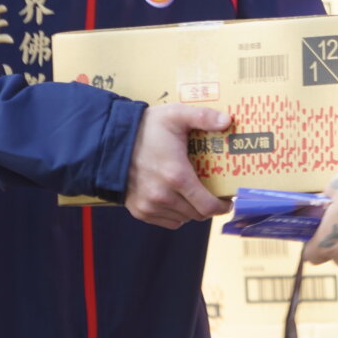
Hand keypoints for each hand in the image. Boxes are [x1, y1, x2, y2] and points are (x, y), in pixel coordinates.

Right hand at [124, 104, 234, 229]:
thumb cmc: (146, 128)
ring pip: (183, 219)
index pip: (208, 206)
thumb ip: (203, 116)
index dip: (221, 206)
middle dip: (208, 206)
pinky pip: (167, 222)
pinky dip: (175, 214)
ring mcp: (150, 205)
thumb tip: (227, 121)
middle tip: (212, 193)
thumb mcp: (176, 115)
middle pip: (197, 214)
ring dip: (191, 209)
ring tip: (193, 193)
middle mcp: (163, 196)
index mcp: (177, 176)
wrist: (110, 141)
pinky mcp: (139, 210)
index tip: (227, 199)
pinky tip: (176, 197)